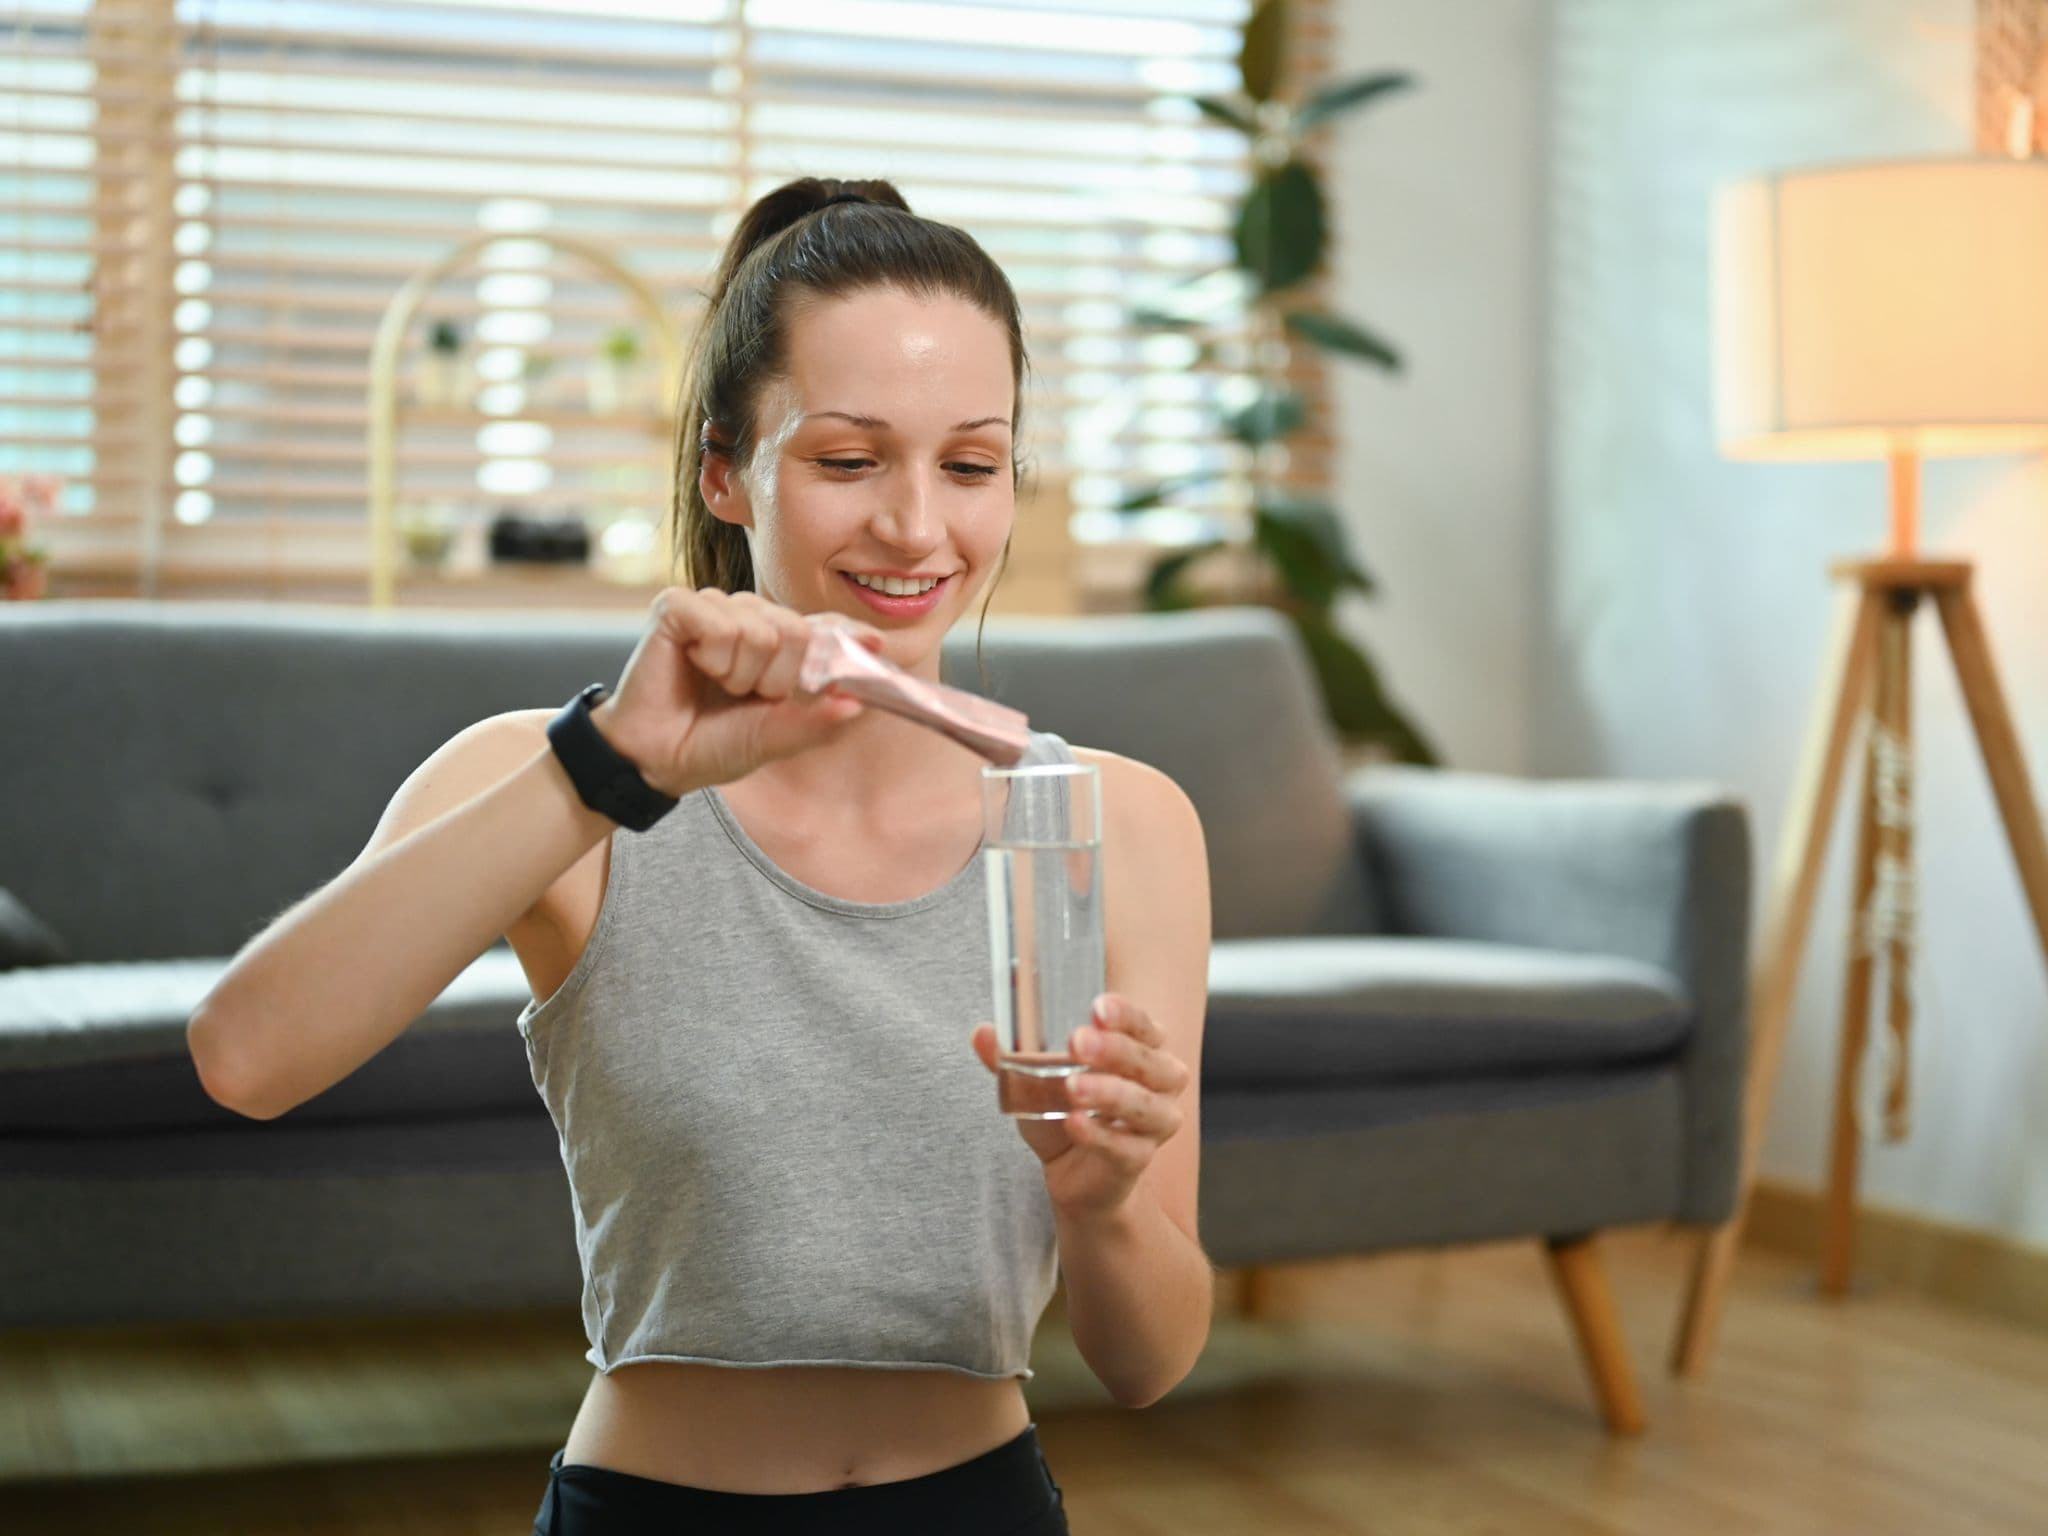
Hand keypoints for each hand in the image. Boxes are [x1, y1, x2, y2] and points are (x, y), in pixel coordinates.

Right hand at [591, 586, 887, 797]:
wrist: (657, 760)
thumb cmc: (714, 744)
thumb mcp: (776, 737)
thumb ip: (816, 721)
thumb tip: (858, 704)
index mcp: (778, 643)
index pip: (826, 626)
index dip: (849, 636)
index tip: (877, 647)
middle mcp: (749, 617)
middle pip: (797, 630)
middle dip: (780, 677)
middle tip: (748, 695)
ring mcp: (714, 607)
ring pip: (760, 628)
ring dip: (742, 673)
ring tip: (718, 685)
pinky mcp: (676, 606)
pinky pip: (719, 621)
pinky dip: (713, 655)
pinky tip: (695, 666)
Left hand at [970, 993, 1190, 1218]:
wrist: (1075, 1176)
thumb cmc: (1065, 1112)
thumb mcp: (1035, 1080)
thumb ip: (1012, 1056)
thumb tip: (983, 1033)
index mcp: (1143, 1049)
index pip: (1142, 1024)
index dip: (1125, 1015)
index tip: (1097, 1008)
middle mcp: (1160, 1083)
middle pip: (1149, 1061)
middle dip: (1115, 1049)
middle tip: (1077, 1041)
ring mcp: (1154, 1123)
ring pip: (1142, 1104)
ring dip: (1108, 1093)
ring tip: (1072, 1087)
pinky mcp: (1138, 1159)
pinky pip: (1124, 1146)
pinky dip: (1098, 1135)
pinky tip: (1073, 1123)